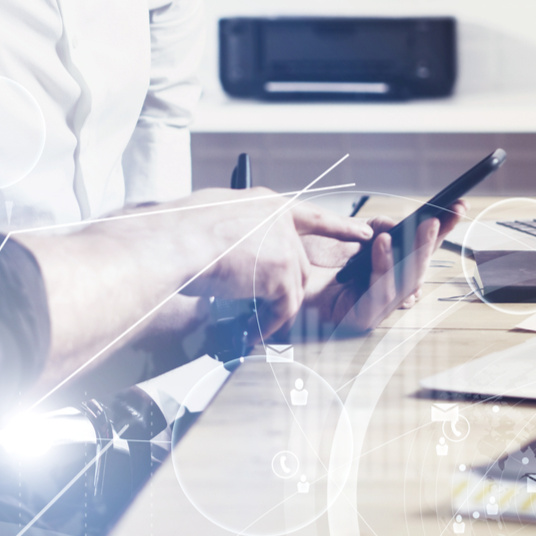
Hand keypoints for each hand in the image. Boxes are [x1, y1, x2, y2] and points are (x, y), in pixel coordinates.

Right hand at [170, 189, 371, 334]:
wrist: (173, 244)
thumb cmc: (176, 231)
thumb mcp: (213, 214)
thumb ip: (238, 227)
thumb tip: (235, 247)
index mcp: (265, 203)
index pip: (310, 216)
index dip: (337, 226)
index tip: (361, 233)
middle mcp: (280, 220)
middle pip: (299, 263)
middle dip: (283, 290)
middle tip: (261, 310)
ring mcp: (285, 246)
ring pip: (293, 287)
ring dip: (272, 310)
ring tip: (246, 323)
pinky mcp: (282, 272)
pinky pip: (284, 308)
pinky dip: (268, 325)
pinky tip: (251, 333)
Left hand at [298, 200, 466, 335]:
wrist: (267, 278)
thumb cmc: (299, 262)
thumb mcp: (339, 233)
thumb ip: (368, 227)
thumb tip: (391, 226)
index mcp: (378, 270)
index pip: (416, 250)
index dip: (438, 231)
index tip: (457, 208)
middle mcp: (378, 291)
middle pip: (417, 268)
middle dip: (433, 241)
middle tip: (443, 216)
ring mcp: (370, 308)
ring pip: (405, 282)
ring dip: (416, 252)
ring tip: (422, 226)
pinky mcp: (355, 320)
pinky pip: (377, 294)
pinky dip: (383, 268)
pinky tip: (382, 244)